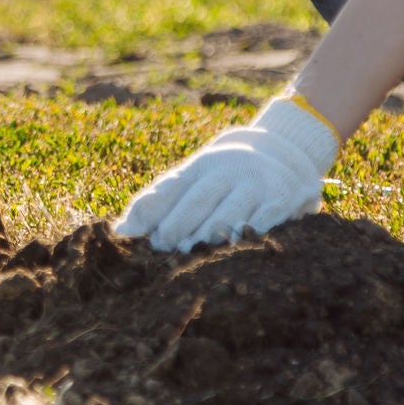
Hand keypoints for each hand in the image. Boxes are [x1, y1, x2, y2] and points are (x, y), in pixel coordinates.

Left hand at [115, 96, 338, 251]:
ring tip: (196, 254)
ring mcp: (255, 182)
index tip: (138, 238)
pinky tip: (238, 248)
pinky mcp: (283, 197)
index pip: (170, 188)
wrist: (282, 149)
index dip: (153, 213)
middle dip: (179, 225)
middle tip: (164, 250)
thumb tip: (120, 232)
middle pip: (198, 199)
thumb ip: (158, 204)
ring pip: (231, 210)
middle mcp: (226, 170)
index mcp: (198, 166)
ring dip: (212, 233)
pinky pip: (267, 217)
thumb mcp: (192, 180)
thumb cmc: (223, 177)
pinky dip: (252, 232)